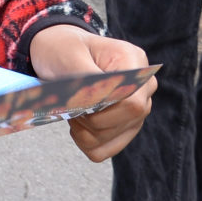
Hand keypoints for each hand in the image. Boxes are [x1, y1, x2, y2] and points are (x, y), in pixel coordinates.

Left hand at [26, 23, 153, 162]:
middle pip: (125, 123)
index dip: (101, 110)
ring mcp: (137, 111)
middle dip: (90, 120)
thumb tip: (97, 106)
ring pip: (111, 140)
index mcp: (135, 63)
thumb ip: (88, 82)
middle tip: (71, 102)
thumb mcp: (70, 56)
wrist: (58, 52)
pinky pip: (104, 151)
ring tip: (73, 109)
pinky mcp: (124, 128)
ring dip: (83, 131)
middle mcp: (143, 88)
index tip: (77, 100)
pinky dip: (84, 142)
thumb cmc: (64, 49)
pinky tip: (77, 124)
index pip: (131, 103)